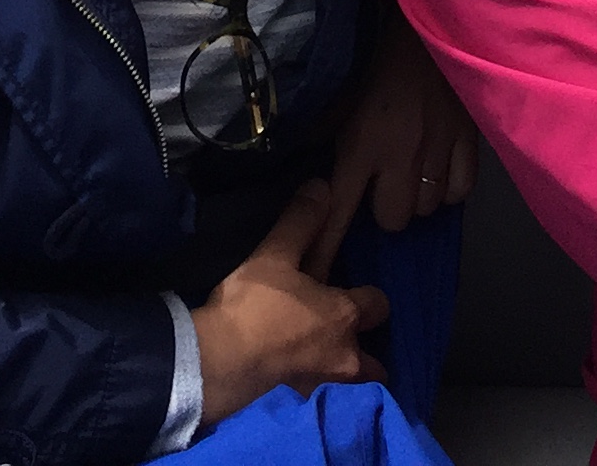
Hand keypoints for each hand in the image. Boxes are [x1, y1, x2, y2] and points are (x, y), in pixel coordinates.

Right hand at [193, 183, 389, 427]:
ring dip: (345, 380)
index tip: (352, 294)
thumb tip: (323, 185)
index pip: (379, 304)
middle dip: (365, 352)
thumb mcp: (274, 254)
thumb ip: (301, 221)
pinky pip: (324, 403)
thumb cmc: (252, 306)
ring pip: (353, 388)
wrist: (218, 364)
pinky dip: (317, 395)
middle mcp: (346, 357)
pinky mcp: (301, 410)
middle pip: (375, 360)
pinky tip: (295, 384)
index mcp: (344, 315)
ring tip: (321, 368)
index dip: (368, 297)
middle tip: (340, 341)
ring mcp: (325, 388)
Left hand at [307, 12, 480, 276]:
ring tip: (412, 174)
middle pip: (393, 219)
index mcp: (362, 144)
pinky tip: (441, 171)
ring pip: (427, 207)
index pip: (341, 208)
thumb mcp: (340, 97)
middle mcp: (400, 156)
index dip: (329, 244)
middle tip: (384, 186)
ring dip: (417, 198)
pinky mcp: (468, 142)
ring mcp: (438, 151)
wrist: (431, 25)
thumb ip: (322, 133)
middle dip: (386, 210)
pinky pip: (460, 191)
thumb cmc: (379, 62)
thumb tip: (302, 166)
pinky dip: (449, 188)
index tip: (320, 272)